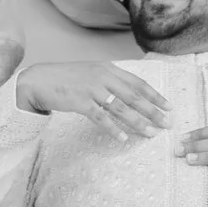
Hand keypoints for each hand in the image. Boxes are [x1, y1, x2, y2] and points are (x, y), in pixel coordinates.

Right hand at [16, 60, 170, 140]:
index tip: (169, 107)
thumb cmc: (66, 79)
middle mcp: (102, 76)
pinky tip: (123, 138)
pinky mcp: (80, 102)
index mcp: (108, 68)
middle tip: (166, 123)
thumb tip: (131, 93)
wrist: (38, 81)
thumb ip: (110, 80)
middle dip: (153, 111)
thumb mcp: (91, 73)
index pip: (138, 82)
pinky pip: (101, 118)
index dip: (155, 95)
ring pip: (121, 107)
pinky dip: (113, 129)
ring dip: (138, 122)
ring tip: (150, 133)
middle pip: (134, 96)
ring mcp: (91, 88)